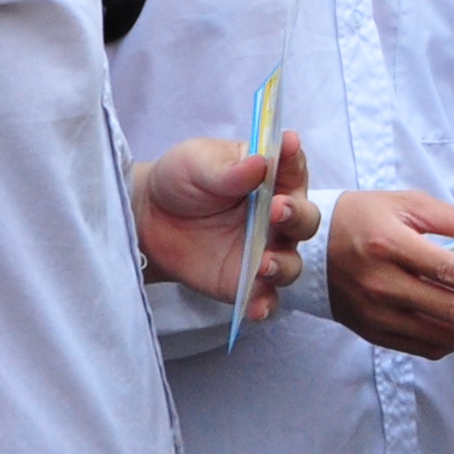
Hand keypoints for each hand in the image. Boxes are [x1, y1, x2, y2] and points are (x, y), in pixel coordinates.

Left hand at [133, 131, 316, 312]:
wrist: (148, 219)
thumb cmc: (181, 179)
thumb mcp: (197, 162)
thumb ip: (228, 168)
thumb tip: (259, 163)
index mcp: (270, 178)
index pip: (292, 167)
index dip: (294, 158)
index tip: (288, 146)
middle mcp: (275, 217)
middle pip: (305, 220)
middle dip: (297, 215)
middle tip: (278, 210)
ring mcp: (263, 251)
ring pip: (291, 263)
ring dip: (283, 264)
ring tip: (264, 263)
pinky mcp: (245, 283)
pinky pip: (264, 298)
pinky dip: (264, 304)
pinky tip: (255, 306)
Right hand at [326, 185, 453, 360]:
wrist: (312, 245)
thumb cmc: (365, 216)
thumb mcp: (410, 203)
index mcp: (389, 245)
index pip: (453, 271)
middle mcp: (381, 285)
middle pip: (453, 311)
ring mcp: (376, 315)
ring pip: (444, 335)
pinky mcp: (374, 333)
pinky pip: (426, 348)